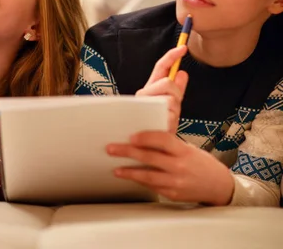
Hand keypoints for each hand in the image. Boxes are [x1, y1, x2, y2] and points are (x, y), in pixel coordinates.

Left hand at [107, 131, 234, 204]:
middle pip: (149, 157)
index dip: (146, 137)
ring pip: (147, 176)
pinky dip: (140, 181)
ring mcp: (176, 182)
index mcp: (184, 151)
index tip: (131, 136)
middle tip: (112, 149)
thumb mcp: (188, 149)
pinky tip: (131, 177)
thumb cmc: (200, 163)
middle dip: (127, 152)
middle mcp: (180, 166)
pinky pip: (152, 186)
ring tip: (116, 169)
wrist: (219, 186)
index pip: (163, 140)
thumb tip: (141, 139)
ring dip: (129, 172)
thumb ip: (168, 146)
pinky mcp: (173, 194)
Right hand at [136, 46, 188, 132]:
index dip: (171, 56)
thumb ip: (176, 89)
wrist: (147, 146)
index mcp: (149, 89)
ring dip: (175, 111)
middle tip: (173, 107)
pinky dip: (171, 122)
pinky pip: (169, 115)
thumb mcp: (170, 105)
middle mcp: (142, 95)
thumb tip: (182, 72)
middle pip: (167, 83)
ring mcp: (142, 106)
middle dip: (176, 94)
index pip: (160, 68)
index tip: (183, 48)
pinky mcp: (146, 119)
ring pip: (170, 100)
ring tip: (166, 120)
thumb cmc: (158, 125)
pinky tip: (164, 127)